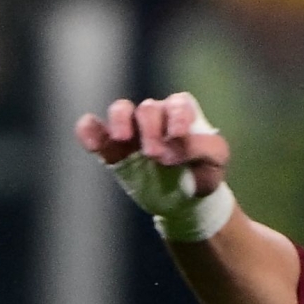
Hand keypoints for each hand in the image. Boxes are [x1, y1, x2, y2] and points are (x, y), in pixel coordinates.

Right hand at [75, 91, 229, 193]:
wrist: (185, 198)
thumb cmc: (202, 172)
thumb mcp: (215, 161)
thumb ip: (200, 149)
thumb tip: (171, 151)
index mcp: (182, 113)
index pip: (178, 105)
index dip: (177, 117)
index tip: (177, 135)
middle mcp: (155, 115)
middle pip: (148, 109)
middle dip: (150, 129)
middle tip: (154, 154)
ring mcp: (132, 129)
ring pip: (120, 110)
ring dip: (120, 121)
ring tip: (122, 139)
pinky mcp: (112, 147)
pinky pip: (94, 129)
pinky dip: (89, 131)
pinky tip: (91, 143)